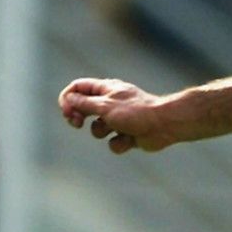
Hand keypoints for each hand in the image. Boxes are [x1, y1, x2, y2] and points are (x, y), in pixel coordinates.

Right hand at [58, 78, 187, 153]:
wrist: (165, 125)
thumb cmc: (136, 112)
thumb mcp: (105, 106)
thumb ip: (84, 103)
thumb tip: (69, 99)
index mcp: (106, 90)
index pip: (78, 88)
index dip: (68, 98)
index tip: (66, 111)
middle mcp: (111, 103)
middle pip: (83, 108)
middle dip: (77, 117)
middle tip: (76, 123)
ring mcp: (119, 119)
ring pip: (97, 129)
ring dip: (102, 131)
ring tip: (116, 128)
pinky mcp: (128, 135)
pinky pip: (114, 143)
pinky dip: (120, 143)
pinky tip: (132, 139)